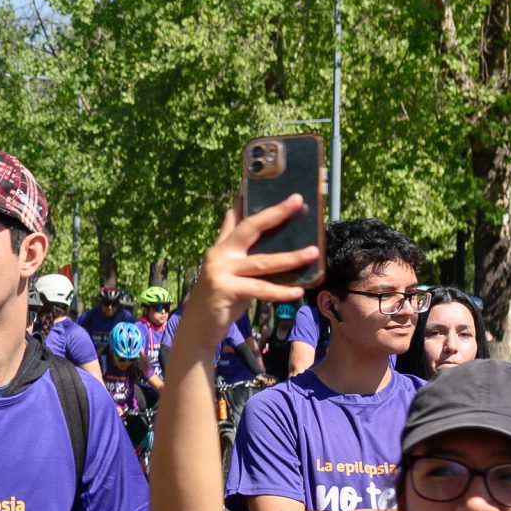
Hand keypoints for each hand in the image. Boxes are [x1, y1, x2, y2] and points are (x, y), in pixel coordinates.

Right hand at [183, 195, 317, 340]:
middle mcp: (219, 255)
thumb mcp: (228, 273)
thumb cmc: (219, 301)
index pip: (234, 219)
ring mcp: (220, 271)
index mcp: (221, 249)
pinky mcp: (225, 290)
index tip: (255, 182)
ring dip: (291, 257)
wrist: (197, 329)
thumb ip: (240, 256)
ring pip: (262, 261)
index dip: (244, 200)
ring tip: (312, 252)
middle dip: (275, 213)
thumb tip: (265, 245)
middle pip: (250, 228)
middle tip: (296, 200)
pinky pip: (260, 289)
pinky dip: (281, 291)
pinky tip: (298, 291)